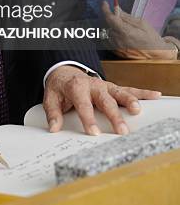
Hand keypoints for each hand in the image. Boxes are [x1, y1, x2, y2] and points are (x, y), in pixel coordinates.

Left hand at [43, 65, 160, 135]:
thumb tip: (54, 128)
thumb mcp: (50, 98)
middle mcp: (92, 84)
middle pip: (104, 100)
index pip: (83, 104)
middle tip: (122, 130)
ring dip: (129, 101)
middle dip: (114, 114)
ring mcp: (104, 85)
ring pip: (119, 92)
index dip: (88, 118)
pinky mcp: (112, 87)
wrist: (64, 71)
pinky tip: (154, 95)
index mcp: (76, 87)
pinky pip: (128, 89)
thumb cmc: (59, 88)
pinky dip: (141, 93)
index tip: (94, 133)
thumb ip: (53, 113)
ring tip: (138, 110)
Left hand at [102, 1, 177, 59]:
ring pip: (109, 32)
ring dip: (114, 28)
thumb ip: (127, 17)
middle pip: (109, 24)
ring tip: (127, 31)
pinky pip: (110, 40)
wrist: (156, 55)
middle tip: (122, 18)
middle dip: (114, 19)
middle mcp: (119, 40)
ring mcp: (117, 47)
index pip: (110, 18)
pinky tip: (124, 37)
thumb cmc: (151, 38)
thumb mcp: (142, 23)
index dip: (106, 9)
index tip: (105, 3)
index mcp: (126, 32)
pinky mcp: (117, 52)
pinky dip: (115, 35)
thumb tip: (117, 10)